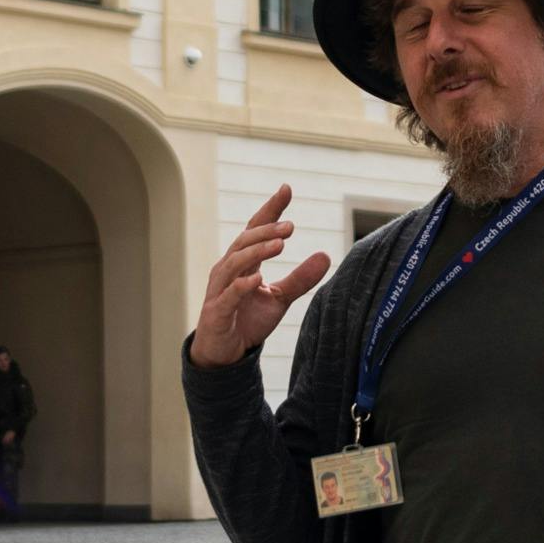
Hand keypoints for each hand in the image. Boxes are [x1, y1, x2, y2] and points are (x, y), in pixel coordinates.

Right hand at [189, 184, 331, 369]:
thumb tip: (326, 255)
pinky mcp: (217, 311)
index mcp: (242, 263)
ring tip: (280, 244)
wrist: (225, 353)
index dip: (270, 209)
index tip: (286, 189)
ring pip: (235, 262)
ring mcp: (219, 289)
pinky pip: (228, 294)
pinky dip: (241, 285)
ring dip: (257, 251)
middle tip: (291, 226)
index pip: (254, 228)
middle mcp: (228, 270)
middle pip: (244, 241)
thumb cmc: (248, 320)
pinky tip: (257, 278)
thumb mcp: (280, 298)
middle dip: (266, 230)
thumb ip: (300, 278)